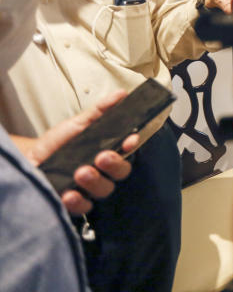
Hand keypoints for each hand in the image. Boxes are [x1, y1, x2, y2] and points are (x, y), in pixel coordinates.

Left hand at [24, 90, 138, 215]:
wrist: (31, 161)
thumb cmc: (59, 143)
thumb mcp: (79, 123)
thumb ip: (100, 111)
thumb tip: (121, 94)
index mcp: (109, 151)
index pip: (128, 150)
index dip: (131, 145)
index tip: (129, 139)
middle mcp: (104, 172)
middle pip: (120, 172)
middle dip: (114, 164)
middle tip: (102, 157)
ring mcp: (90, 189)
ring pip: (104, 190)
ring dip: (95, 181)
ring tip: (81, 172)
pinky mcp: (75, 204)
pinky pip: (83, 208)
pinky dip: (78, 201)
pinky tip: (69, 193)